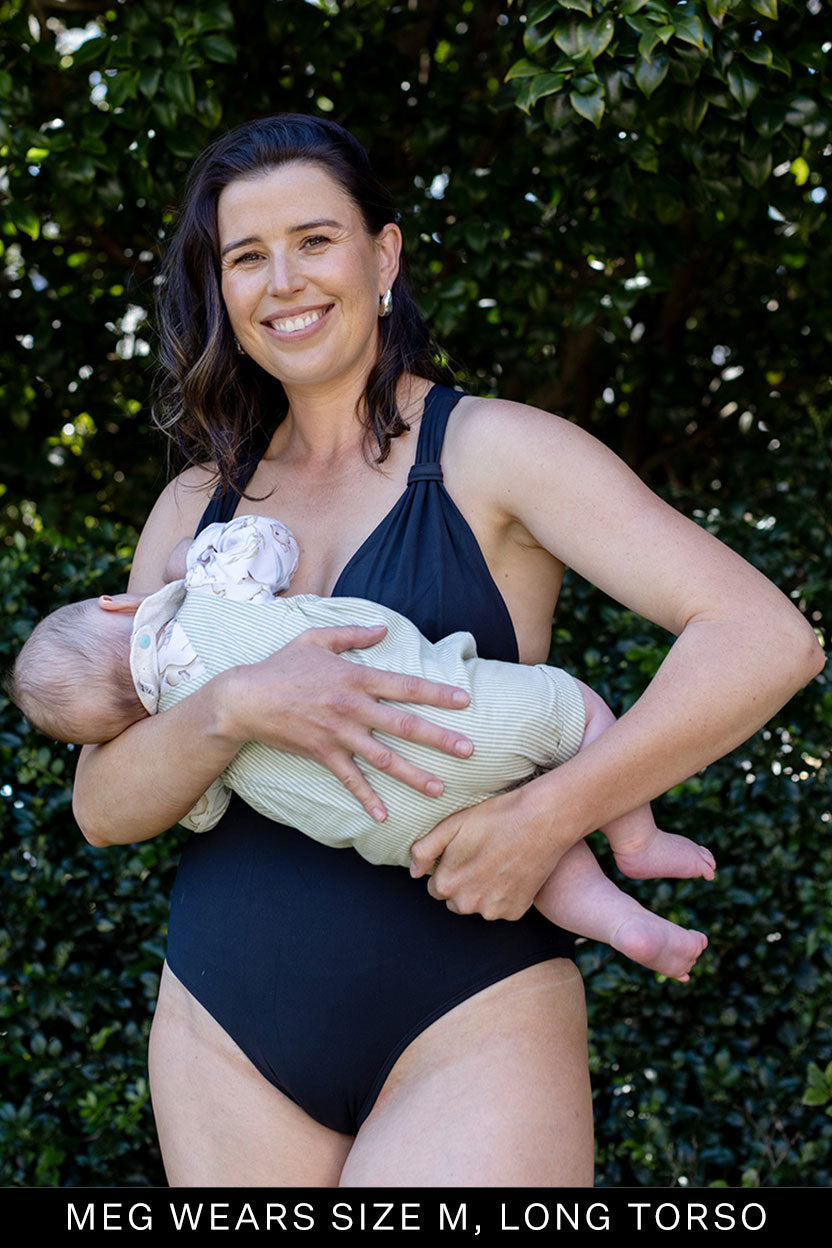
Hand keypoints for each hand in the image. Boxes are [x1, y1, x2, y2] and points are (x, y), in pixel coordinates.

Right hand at [222, 623, 473, 821]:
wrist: (245, 698)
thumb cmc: (282, 665)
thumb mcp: (316, 639)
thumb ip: (353, 633)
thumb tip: (384, 628)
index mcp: (357, 677)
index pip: (406, 686)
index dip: (438, 693)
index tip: (465, 701)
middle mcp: (353, 707)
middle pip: (405, 725)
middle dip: (440, 739)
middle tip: (470, 750)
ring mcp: (339, 734)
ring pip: (384, 758)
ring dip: (413, 775)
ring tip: (439, 789)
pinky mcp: (323, 754)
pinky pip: (350, 780)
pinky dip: (367, 799)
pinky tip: (384, 816)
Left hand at [408, 787, 563, 920]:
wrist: (541, 821)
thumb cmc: (494, 818)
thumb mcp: (451, 825)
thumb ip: (423, 851)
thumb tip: (413, 873)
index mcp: (447, 884)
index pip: (436, 887)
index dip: (448, 868)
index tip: (463, 853)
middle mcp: (467, 904)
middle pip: (455, 900)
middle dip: (463, 883)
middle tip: (481, 856)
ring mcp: (493, 911)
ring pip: (478, 905)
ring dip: (482, 891)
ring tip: (497, 862)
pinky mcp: (515, 911)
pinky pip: (501, 908)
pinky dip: (504, 895)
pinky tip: (512, 872)